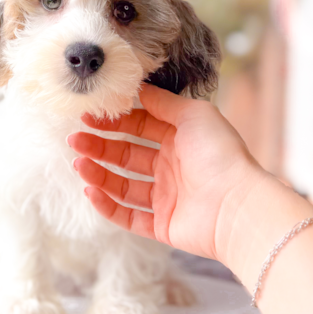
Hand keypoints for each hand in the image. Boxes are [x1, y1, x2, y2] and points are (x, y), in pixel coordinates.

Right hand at [67, 84, 263, 262]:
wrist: (236, 206)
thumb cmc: (220, 154)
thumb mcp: (193, 114)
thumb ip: (164, 102)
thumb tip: (138, 87)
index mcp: (181, 139)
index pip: (140, 127)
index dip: (115, 121)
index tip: (89, 115)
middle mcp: (173, 167)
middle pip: (127, 155)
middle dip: (100, 146)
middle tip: (75, 139)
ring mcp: (167, 198)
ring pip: (123, 185)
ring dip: (99, 174)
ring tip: (79, 163)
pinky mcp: (163, 226)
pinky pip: (129, 216)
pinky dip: (107, 206)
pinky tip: (90, 191)